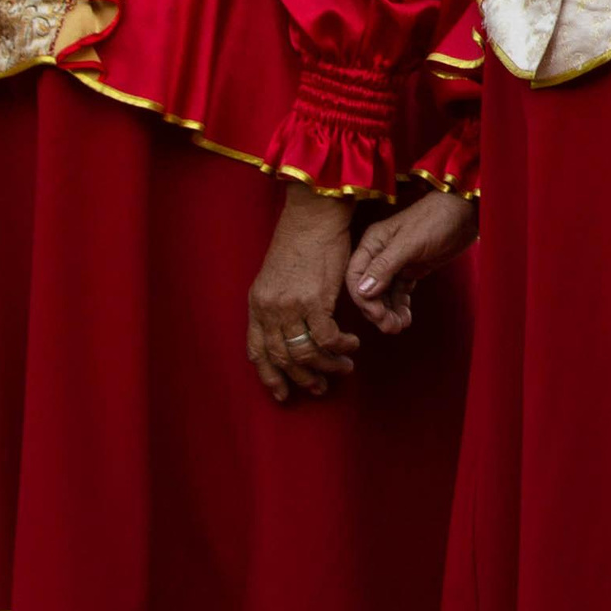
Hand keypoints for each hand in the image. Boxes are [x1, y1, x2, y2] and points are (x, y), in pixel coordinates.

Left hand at [247, 183, 359, 401]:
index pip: (257, 352)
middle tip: (320, 386)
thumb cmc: (299, 241)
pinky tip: (352, 345)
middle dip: (302, 378)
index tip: (283, 393)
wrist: (313, 217)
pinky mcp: (315, 300)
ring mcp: (291, 306)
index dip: (270, 377)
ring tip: (344, 368)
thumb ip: (277, 305)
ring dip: (327, 367)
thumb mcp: (276, 276)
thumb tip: (288, 331)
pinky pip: (328, 338)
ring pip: (306, 353)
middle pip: (283, 358)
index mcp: (257, 304)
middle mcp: (270, 309)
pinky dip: (341, 348)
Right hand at [345, 190, 476, 332]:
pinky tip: (406, 318)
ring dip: (389, 312)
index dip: (362, 299)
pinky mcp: (411, 269)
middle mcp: (380, 253)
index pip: (355, 275)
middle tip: (392, 327)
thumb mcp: (410, 242)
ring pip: (384, 294)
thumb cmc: (436, 219)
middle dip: (377, 310)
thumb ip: (385, 266)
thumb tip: (363, 291)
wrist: (465, 212)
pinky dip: (400, 306)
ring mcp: (396, 262)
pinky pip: (399, 292)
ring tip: (400, 326)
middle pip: (368, 288)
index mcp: (373, 242)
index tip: (377, 315)